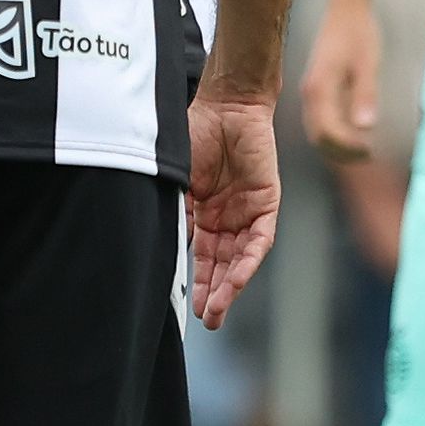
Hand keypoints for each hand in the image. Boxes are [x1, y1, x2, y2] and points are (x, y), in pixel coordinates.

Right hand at [186, 93, 280, 328]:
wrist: (227, 104)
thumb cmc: (195, 132)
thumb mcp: (176, 178)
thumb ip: (174, 210)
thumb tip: (158, 245)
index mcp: (203, 211)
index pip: (200, 255)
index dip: (194, 281)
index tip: (187, 308)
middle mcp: (226, 217)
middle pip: (221, 263)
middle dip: (214, 292)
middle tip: (207, 321)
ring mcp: (247, 212)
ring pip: (240, 258)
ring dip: (230, 285)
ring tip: (218, 310)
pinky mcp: (267, 203)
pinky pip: (260, 240)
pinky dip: (249, 261)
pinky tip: (237, 281)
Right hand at [302, 0, 382, 160]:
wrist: (346, 8)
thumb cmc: (359, 32)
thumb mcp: (367, 63)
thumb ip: (365, 94)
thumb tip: (366, 128)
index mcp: (319, 88)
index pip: (327, 132)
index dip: (347, 147)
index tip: (370, 151)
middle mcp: (310, 93)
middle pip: (318, 136)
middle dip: (341, 152)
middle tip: (369, 155)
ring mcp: (311, 91)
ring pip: (318, 130)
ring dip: (338, 145)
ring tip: (364, 149)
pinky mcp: (317, 89)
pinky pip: (321, 120)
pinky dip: (335, 133)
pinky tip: (355, 133)